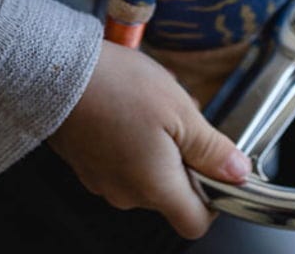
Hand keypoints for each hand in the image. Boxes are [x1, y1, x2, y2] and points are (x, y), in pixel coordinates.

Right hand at [47, 40, 250, 238]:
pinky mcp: (85, 163)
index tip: (214, 164)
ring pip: (145, 171)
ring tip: (151, 102)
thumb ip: (212, 148)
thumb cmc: (117, 87)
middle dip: (182, 154)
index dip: (213, 197)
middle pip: (171, 192)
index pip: (196, 221)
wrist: (56, 72)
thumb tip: (238, 173)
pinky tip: (128, 104)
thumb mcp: (179, 110)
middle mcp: (127, 194)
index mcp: (155, 187)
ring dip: (156, 142)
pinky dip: (130, 138)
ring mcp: (102, 180)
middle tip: (179, 114)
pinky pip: (120, 159)